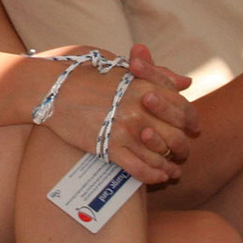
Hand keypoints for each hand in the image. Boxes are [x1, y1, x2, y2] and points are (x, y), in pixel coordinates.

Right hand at [38, 44, 196, 184]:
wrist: (49, 89)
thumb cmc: (80, 70)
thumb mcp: (120, 64)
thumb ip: (156, 73)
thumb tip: (185, 82)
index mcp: (145, 86)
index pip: (183, 109)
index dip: (192, 121)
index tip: (193, 128)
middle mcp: (140, 110)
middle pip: (176, 136)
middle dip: (183, 148)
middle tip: (182, 153)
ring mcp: (125, 131)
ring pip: (160, 157)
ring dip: (169, 167)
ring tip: (173, 172)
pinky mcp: (109, 149)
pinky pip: (139, 169)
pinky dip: (153, 177)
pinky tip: (157, 178)